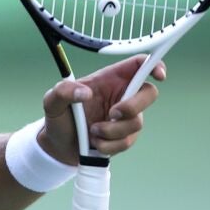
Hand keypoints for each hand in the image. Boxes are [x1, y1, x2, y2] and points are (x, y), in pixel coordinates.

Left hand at [38, 56, 166, 163]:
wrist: (59, 145)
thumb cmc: (59, 117)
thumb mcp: (52, 101)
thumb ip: (63, 91)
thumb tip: (85, 93)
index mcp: (109, 79)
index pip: (139, 65)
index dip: (154, 65)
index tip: (158, 74)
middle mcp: (121, 96)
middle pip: (149, 94)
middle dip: (133, 106)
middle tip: (112, 113)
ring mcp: (126, 117)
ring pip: (136, 122)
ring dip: (111, 130)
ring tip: (91, 131)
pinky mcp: (125, 137)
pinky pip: (127, 141)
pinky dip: (108, 145)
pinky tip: (94, 142)